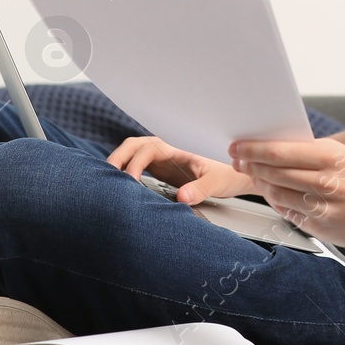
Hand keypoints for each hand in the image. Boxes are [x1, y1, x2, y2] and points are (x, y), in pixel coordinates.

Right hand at [106, 135, 255, 204]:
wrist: (237, 175)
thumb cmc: (229, 174)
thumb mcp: (217, 182)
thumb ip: (201, 188)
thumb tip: (181, 197)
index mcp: (176, 148)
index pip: (147, 149)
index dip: (135, 163)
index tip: (130, 181)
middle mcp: (166, 151)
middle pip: (133, 146)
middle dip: (118, 158)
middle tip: (106, 178)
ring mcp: (162, 159)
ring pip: (132, 155)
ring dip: (119, 164)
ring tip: (108, 183)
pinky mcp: (161, 170)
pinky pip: (137, 167)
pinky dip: (126, 174)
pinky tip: (120, 188)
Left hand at [229, 137, 344, 247]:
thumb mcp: (343, 154)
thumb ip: (310, 152)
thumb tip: (271, 148)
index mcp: (330, 157)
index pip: (279, 152)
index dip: (252, 149)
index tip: (237, 146)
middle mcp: (325, 183)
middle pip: (273, 173)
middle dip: (250, 165)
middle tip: (238, 160)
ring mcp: (322, 208)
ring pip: (277, 195)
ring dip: (262, 184)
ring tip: (257, 176)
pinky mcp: (321, 229)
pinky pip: (289, 214)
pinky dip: (279, 203)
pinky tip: (277, 195)